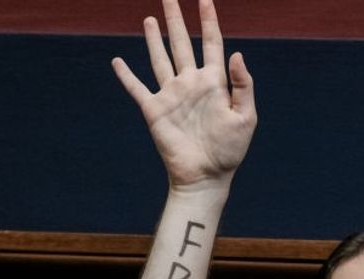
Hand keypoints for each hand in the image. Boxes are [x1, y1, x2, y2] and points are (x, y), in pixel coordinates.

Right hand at [112, 0, 256, 189]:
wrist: (205, 176)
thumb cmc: (230, 151)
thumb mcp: (245, 117)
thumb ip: (243, 85)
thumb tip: (237, 53)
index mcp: (214, 83)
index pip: (211, 43)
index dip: (209, 21)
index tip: (205, 0)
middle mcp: (191, 84)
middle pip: (182, 44)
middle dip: (177, 20)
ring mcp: (172, 96)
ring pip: (160, 59)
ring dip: (154, 39)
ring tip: (150, 19)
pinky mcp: (155, 111)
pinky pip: (137, 88)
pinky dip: (126, 75)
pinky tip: (118, 61)